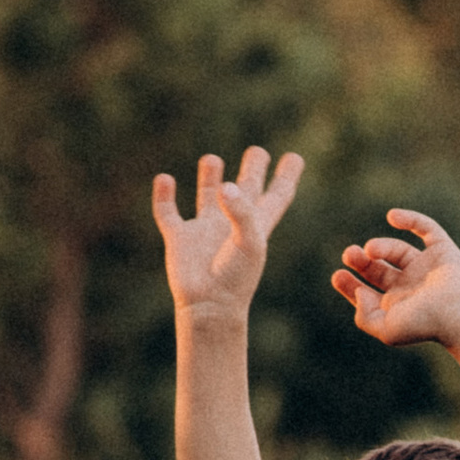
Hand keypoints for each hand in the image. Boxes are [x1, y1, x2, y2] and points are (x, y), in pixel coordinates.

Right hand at [154, 146, 302, 315]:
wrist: (208, 307)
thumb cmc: (235, 278)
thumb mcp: (248, 242)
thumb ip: (241, 211)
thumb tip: (226, 185)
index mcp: (257, 224)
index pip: (277, 194)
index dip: (287, 175)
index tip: (295, 157)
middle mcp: (232, 223)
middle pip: (245, 189)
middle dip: (252, 170)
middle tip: (258, 152)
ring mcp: (205, 231)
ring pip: (208, 196)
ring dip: (210, 177)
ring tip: (212, 159)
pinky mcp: (180, 239)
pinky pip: (169, 212)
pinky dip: (164, 196)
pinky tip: (165, 179)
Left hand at [330, 208, 459, 353]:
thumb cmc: (426, 325)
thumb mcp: (386, 329)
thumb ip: (364, 316)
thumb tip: (359, 292)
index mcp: (397, 306)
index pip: (367, 292)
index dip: (350, 285)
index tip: (337, 275)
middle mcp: (411, 287)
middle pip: (378, 269)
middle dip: (360, 261)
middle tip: (349, 254)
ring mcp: (427, 268)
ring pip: (398, 250)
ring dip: (381, 245)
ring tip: (370, 249)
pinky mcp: (443, 251)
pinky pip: (427, 230)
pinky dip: (411, 220)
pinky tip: (392, 217)